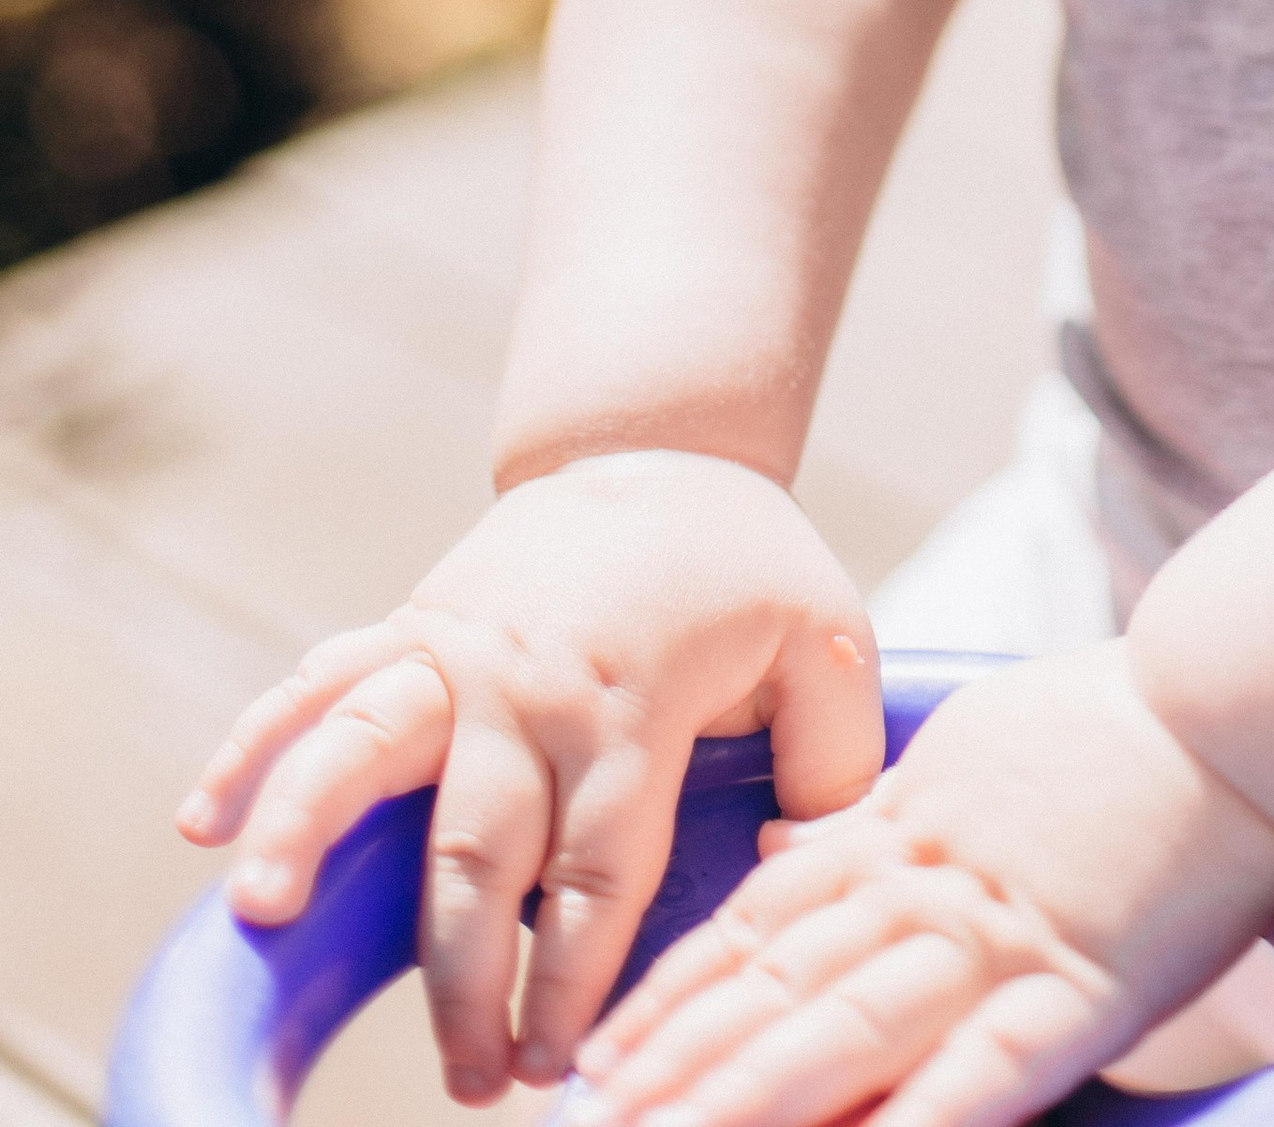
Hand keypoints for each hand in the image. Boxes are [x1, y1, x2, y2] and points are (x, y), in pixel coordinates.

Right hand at [177, 452, 881, 1104]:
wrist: (656, 445)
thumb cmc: (747, 566)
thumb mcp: (828, 642)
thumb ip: (834, 761)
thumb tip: (796, 859)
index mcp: (630, 699)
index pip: (594, 866)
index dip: (572, 975)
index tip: (555, 1064)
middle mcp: (527, 681)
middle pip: (475, 847)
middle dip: (462, 974)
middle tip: (464, 1078)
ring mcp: (455, 648)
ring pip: (363, 746)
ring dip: (304, 828)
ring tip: (258, 912)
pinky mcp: (407, 625)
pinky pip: (317, 682)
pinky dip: (254, 743)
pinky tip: (203, 817)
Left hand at [572, 644, 1273, 1126]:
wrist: (1233, 698)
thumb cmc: (1119, 721)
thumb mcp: (972, 745)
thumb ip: (880, 810)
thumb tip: (792, 849)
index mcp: (905, 826)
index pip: (760, 922)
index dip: (673, 994)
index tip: (598, 1055)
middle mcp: (927, 883)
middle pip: (775, 984)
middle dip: (673, 1064)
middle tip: (581, 1122)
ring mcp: (994, 934)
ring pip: (842, 1024)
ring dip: (741, 1096)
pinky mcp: (1074, 985)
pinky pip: (978, 1068)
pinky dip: (912, 1121)